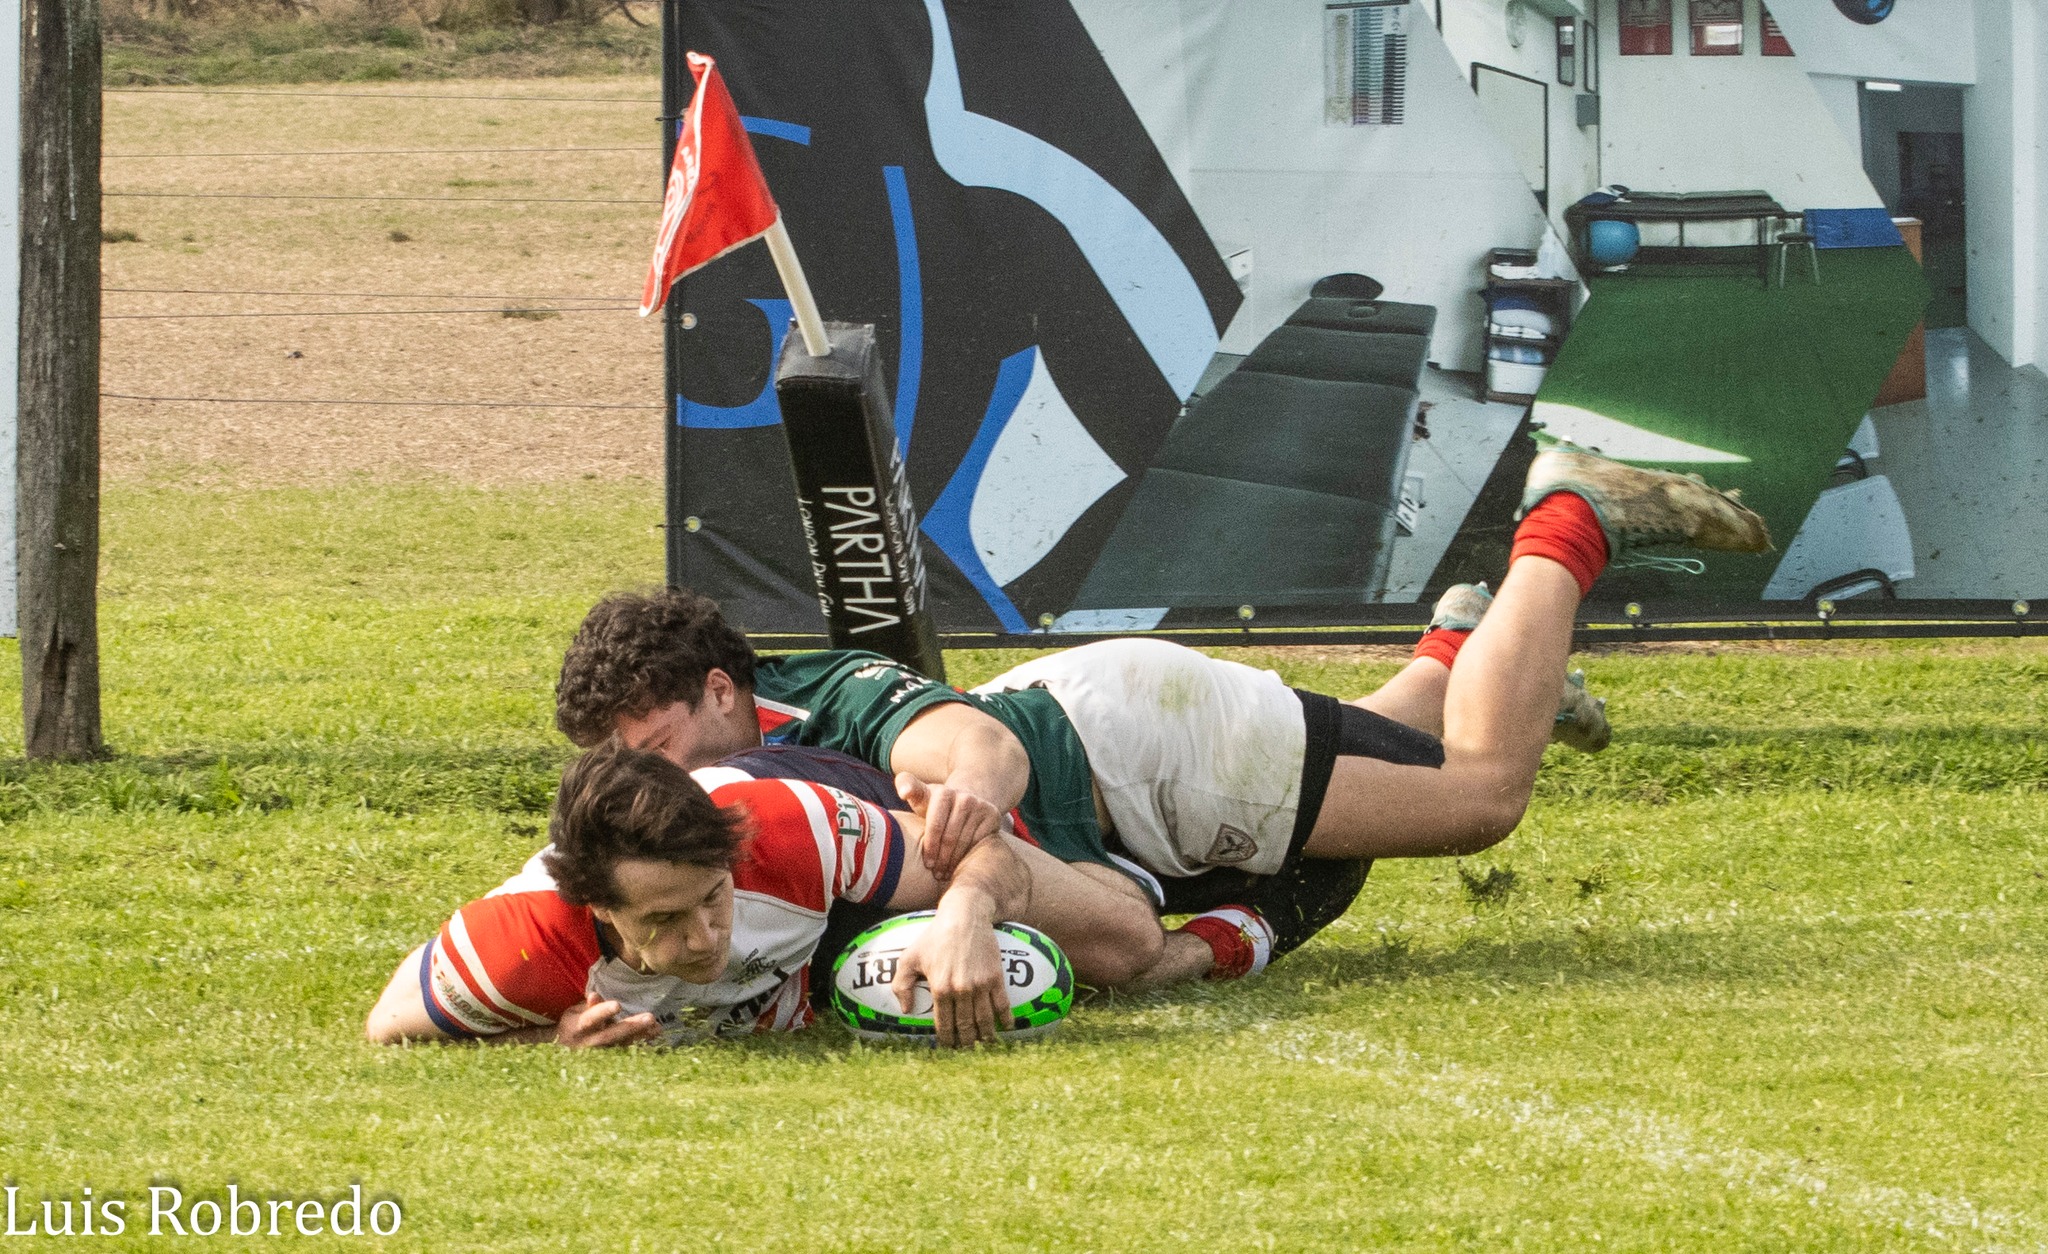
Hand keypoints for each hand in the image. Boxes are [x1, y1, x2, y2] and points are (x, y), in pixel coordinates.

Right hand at [552, 999, 660, 1048]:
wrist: (564, 1051)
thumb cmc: (573, 1025)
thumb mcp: (575, 1013)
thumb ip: (589, 1007)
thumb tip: (595, 995)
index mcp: (576, 1028)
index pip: (589, 1019)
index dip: (602, 1012)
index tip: (617, 1005)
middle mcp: (587, 1043)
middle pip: (610, 1035)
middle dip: (630, 1027)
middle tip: (649, 1018)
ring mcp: (599, 1054)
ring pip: (621, 1046)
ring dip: (640, 1036)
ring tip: (657, 1028)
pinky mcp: (608, 1060)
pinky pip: (626, 1052)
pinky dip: (641, 1043)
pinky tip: (655, 1034)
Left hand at [888, 904, 1006, 1048]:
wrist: (964, 916)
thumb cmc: (934, 936)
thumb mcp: (909, 957)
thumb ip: (902, 985)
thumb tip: (906, 1010)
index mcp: (939, 988)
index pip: (943, 1023)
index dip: (946, 1039)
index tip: (948, 1047)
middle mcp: (960, 990)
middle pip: (965, 1025)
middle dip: (966, 1042)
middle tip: (967, 1050)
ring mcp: (980, 985)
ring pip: (984, 1019)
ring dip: (985, 1035)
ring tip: (985, 1043)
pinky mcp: (995, 977)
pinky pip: (1002, 1004)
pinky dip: (1005, 1019)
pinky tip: (1006, 1028)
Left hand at [895, 772, 1001, 880]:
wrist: (966, 802)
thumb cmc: (935, 806)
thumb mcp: (921, 796)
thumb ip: (907, 786)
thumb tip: (904, 793)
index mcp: (942, 792)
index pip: (935, 826)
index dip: (930, 847)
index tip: (927, 864)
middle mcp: (964, 797)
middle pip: (950, 837)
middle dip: (941, 859)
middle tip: (936, 874)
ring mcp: (980, 805)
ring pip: (965, 843)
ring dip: (954, 862)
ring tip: (945, 874)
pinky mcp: (993, 815)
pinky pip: (979, 843)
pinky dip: (970, 857)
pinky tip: (961, 866)